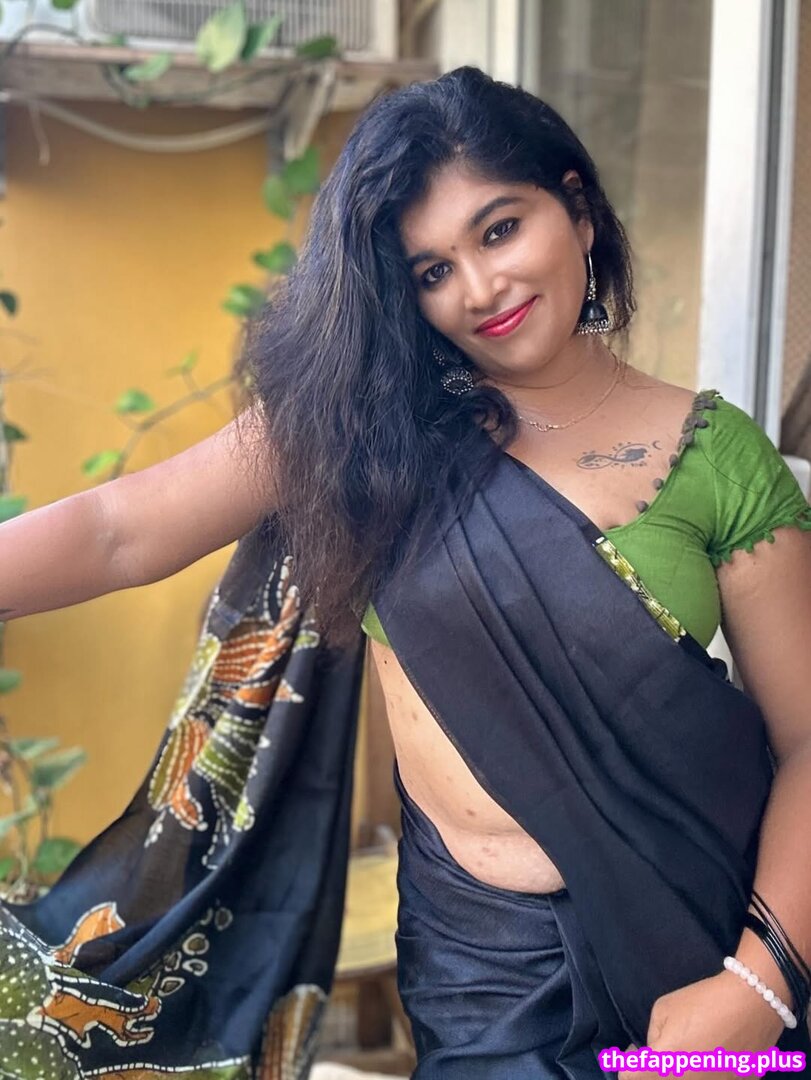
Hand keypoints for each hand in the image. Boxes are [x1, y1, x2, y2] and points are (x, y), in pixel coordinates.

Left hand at [617, 971, 784, 1079]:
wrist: (752, 1006)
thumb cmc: (704, 1002)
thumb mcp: (663, 1009)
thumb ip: (652, 1037)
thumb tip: (652, 1052)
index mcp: (662, 1066)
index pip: (629, 1078)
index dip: (627, 1065)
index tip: (635, 1052)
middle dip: (650, 1073)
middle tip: (658, 1055)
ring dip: (675, 1075)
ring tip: (684, 1054)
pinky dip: (700, 1075)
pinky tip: (705, 1059)